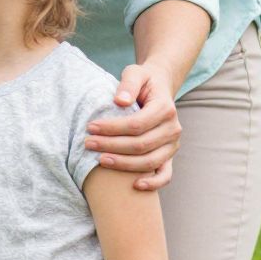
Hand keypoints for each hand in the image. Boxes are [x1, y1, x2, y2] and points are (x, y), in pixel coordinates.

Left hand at [86, 59, 180, 189]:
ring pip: (149, 162)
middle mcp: (173, 129)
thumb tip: (119, 101)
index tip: (90, 127)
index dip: (112, 128)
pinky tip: (134, 186)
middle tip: (88, 143)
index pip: (136, 124)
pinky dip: (153, 183)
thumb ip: (128, 84)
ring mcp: (172, 145)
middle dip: (111, 146)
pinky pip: (165, 175)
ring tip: (99, 160)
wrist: (159, 88)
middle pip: (140, 145)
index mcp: (166, 108)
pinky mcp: (170, 156)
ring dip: (123, 164)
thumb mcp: (135, 73)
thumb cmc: (143, 81)